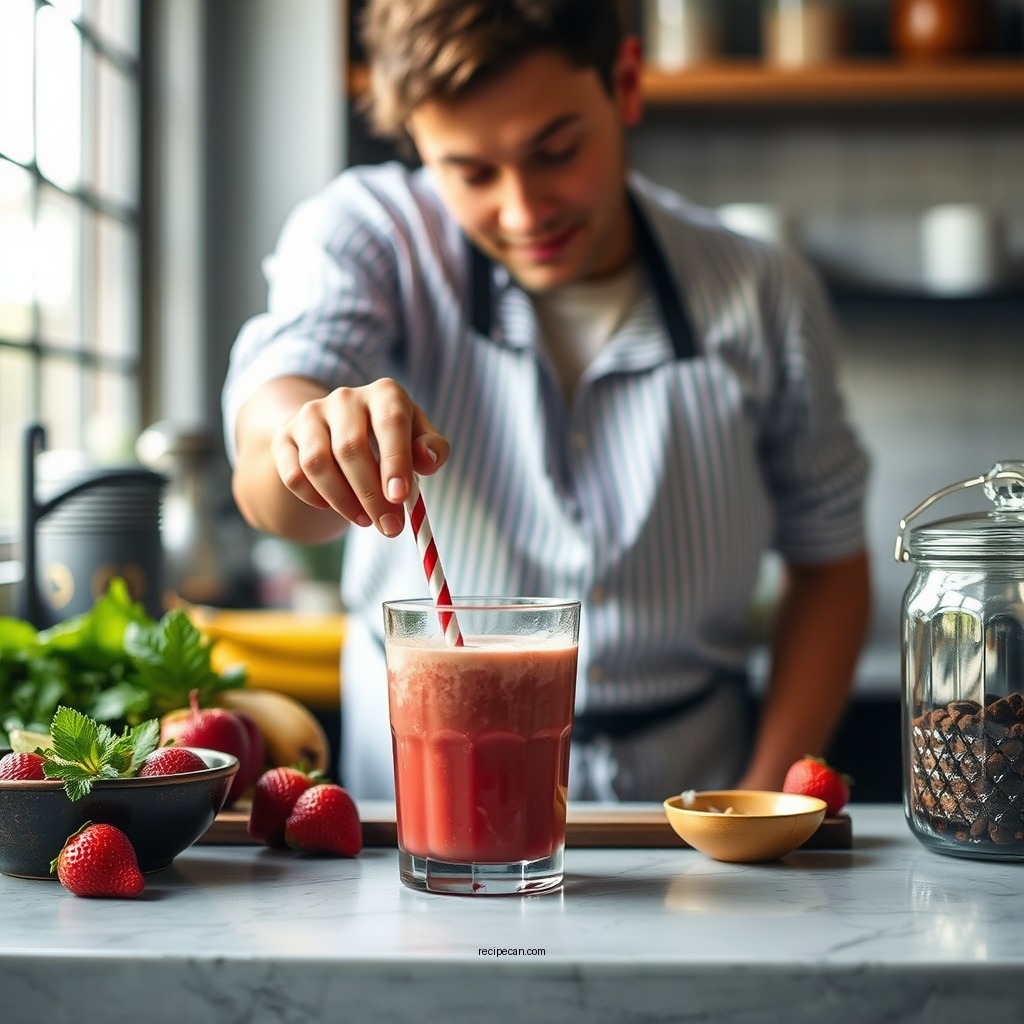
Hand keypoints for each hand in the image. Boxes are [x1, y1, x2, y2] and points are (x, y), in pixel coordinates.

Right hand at [270, 378, 448, 536]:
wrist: (339, 427)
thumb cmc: (391, 438)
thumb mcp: (418, 438)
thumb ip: (433, 449)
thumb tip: (428, 460)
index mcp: (384, 394)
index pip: (390, 424)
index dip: (395, 462)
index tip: (400, 497)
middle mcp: (345, 398)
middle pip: (350, 448)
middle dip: (371, 495)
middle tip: (389, 527)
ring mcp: (310, 415)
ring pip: (318, 463)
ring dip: (342, 500)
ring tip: (364, 521)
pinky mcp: (284, 436)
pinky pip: (294, 475)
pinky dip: (314, 498)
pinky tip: (333, 506)